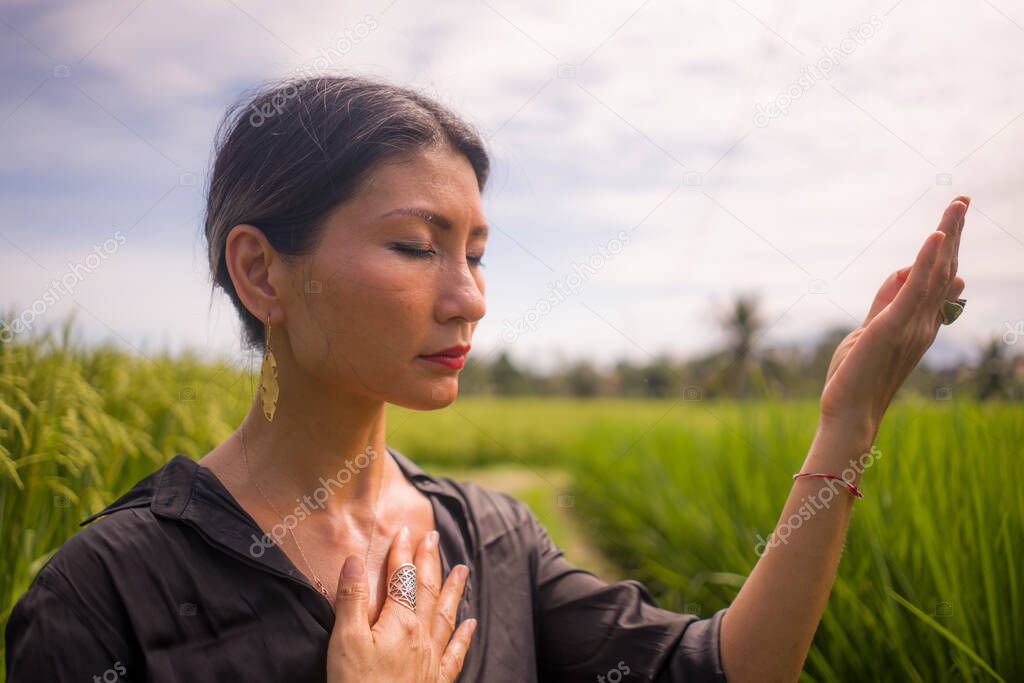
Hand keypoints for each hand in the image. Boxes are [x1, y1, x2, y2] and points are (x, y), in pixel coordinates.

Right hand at [326, 525, 477, 681]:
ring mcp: (432, 659)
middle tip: (434, 536)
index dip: (402, 552)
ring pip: (446, 615)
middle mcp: (422, 636)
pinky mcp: (437, 682)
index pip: (401, 578)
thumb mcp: (344, 641)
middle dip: (429, 561)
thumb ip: (351, 599)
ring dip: (453, 589)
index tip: (405, 530)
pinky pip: (456, 652)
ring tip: (462, 568)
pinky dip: (464, 635)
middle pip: (427, 590)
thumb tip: (352, 560)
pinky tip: (471, 623)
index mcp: (400, 622)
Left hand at [819, 195, 969, 437]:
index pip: (939, 282)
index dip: (947, 252)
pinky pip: (915, 289)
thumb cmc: (855, 377)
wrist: (848, 414)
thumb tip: (902, 271)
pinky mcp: (893, 327)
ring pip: (937, 273)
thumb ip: (884, 301)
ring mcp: (911, 325)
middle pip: (945, 270)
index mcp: (919, 324)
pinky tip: (935, 236)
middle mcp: (923, 323)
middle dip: (954, 233)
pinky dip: (926, 261)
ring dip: (947, 235)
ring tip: (957, 205)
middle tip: (961, 201)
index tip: (950, 227)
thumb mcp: (869, 330)